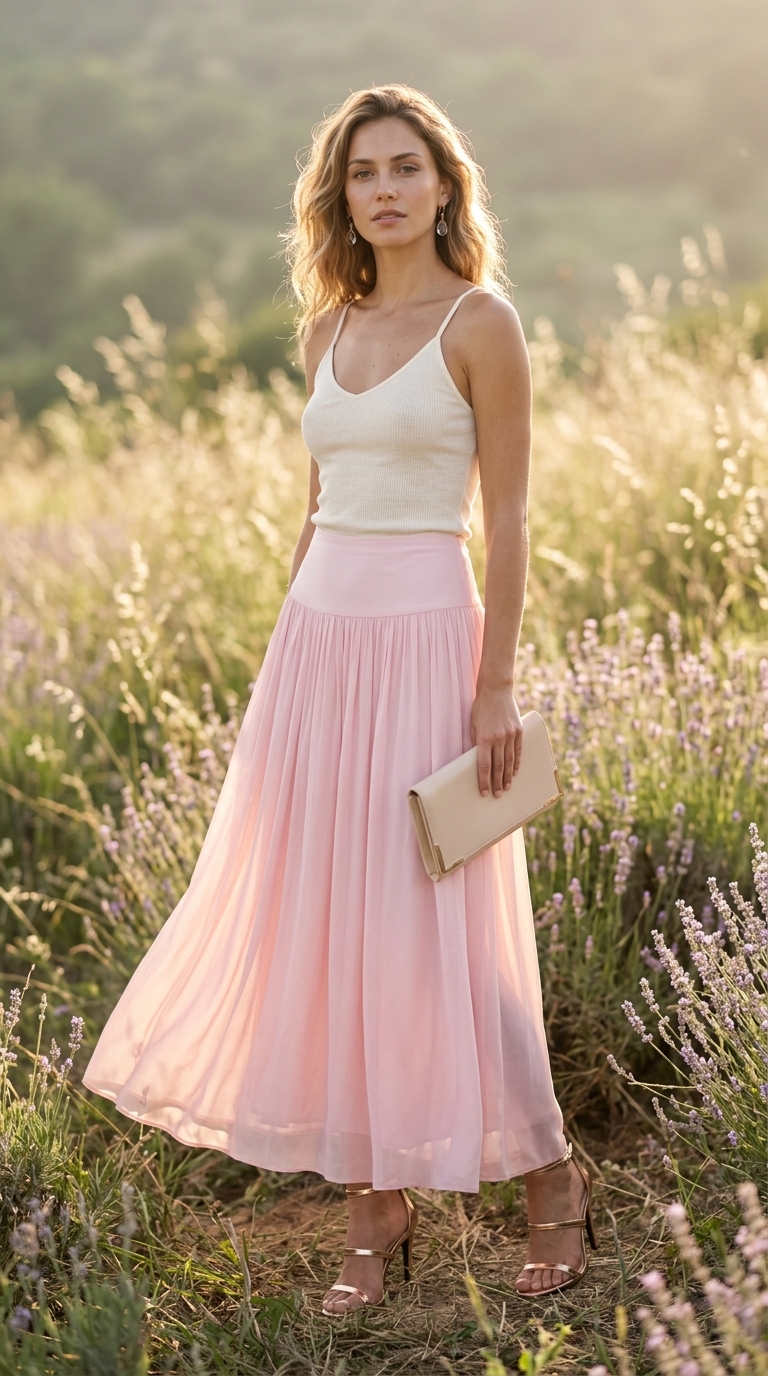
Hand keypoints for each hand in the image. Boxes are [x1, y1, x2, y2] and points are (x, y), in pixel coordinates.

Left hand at [470, 682, 522, 797]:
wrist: (496, 690)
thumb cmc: (480, 708)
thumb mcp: (473, 725)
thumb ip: (476, 743)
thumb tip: (478, 761)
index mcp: (484, 738)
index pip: (484, 765)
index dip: (484, 781)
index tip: (484, 792)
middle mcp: (498, 738)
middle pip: (498, 766)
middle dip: (497, 782)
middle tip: (497, 795)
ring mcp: (510, 734)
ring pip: (509, 761)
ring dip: (508, 777)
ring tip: (507, 788)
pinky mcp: (519, 730)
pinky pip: (518, 751)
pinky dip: (517, 763)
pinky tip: (515, 773)